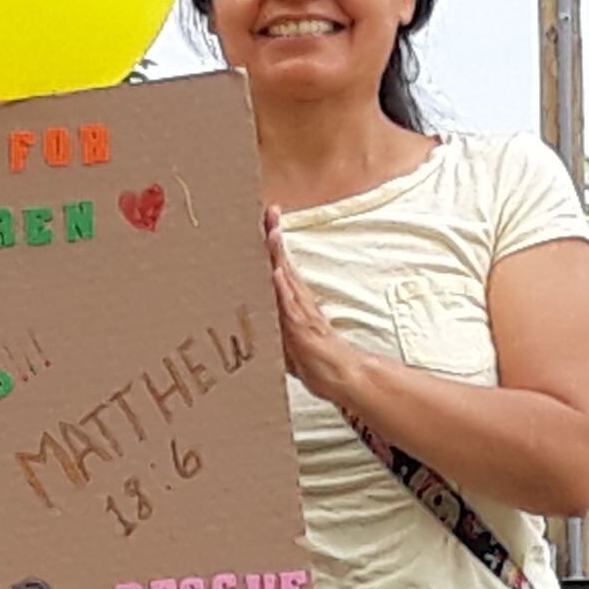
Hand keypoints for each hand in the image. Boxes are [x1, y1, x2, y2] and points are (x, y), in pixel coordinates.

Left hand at [265, 210, 361, 410]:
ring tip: (272, 232)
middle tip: (269, 211)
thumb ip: (271, 325)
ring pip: (287, 279)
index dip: (271, 243)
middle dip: (275, 237)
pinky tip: (277, 273)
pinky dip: (284, 289)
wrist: (341, 377)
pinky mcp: (303, 329)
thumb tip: (248, 321)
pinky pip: (292, 307)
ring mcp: (301, 314)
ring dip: (278, 255)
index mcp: (292, 301)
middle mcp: (297, 301)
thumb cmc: (313, 359)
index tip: (266, 218)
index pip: (278, 265)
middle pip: (282, 263)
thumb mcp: (284, 339)